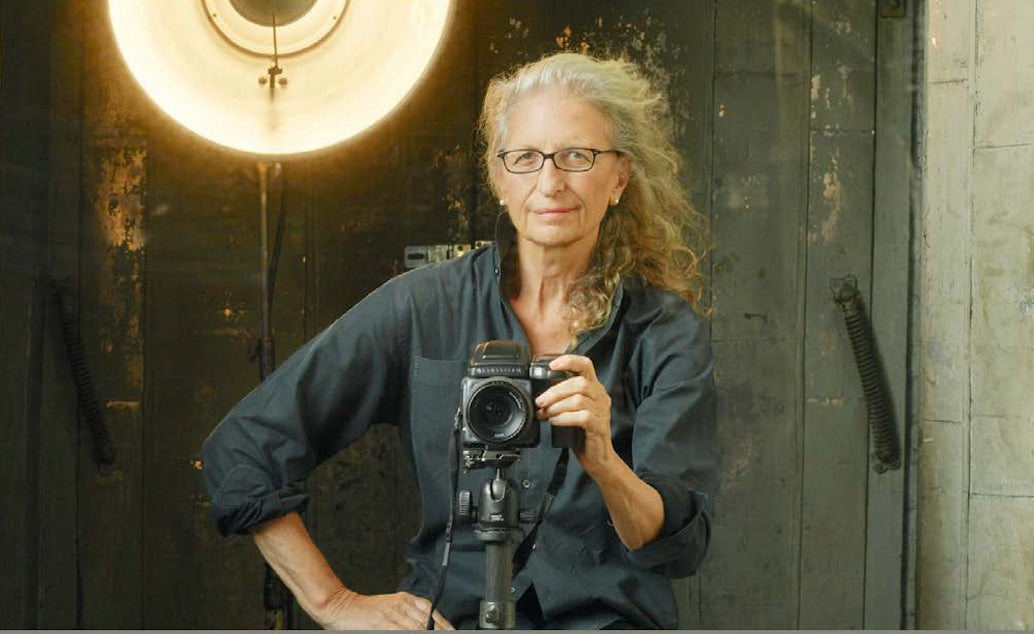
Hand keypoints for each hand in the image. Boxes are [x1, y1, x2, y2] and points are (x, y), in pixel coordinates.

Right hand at [315, 589, 453, 629]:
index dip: (443, 622)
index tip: (451, 630)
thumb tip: (428, 624)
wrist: (341, 606)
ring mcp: (392, 616)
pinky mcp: (383, 625)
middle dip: (437, 631)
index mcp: (404, 599)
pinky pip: (402, 632)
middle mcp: (400, 606)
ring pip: (416, 628)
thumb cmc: (365, 610)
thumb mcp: (391, 605)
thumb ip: (409, 613)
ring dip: (426, 633)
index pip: (431, 610)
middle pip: (426, 622)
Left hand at [535, 354, 615, 477]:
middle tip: (540, 401)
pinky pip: (582, 417)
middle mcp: (600, 396)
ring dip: (557, 406)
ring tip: (546, 414)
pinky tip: (555, 422)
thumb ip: (561, 399)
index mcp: (593, 388)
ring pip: (579, 400)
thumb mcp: (571, 411)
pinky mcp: (600, 426)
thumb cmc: (582, 433)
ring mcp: (602, 411)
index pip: (586, 365)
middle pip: (579, 383)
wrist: (597, 457)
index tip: (552, 365)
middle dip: (555, 391)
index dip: (569, 361)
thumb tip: (539, 397)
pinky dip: (564, 418)